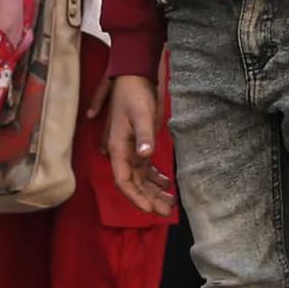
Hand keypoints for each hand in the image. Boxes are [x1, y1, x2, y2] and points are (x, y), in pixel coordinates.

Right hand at [101, 75, 172, 215]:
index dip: (136, 197)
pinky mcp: (139, 144)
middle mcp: (122, 152)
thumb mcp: (141, 114)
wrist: (134, 75)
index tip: (150, 209)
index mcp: (117, 148)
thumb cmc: (134, 93)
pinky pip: (146, 167)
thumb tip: (145, 155)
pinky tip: (167, 184)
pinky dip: (155, 177)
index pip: (124, 180)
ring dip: (153, 190)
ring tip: (170, 203)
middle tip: (166, 212)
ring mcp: (130, 149)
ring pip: (141, 177)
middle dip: (149, 198)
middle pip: (134, 183)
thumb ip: (144, 135)